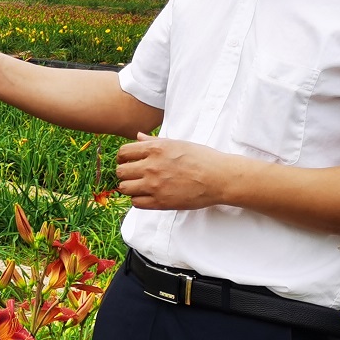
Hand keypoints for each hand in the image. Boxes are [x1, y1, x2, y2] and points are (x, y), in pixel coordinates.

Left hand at [115, 134, 246, 210]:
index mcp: (156, 149)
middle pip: (120, 171)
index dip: (123, 157)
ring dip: (130, 187)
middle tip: (133, 175)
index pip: (124, 152)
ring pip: (125, 188)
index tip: (127, 161)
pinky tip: (147, 195)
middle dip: (125, 172)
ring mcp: (154, 185)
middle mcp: (151, 166)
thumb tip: (138, 136)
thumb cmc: (202, 158)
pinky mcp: (160, 202)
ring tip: (140, 186)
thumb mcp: (178, 143)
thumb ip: (154, 141)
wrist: (219, 178)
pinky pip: (136, 203)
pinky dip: (138, 199)